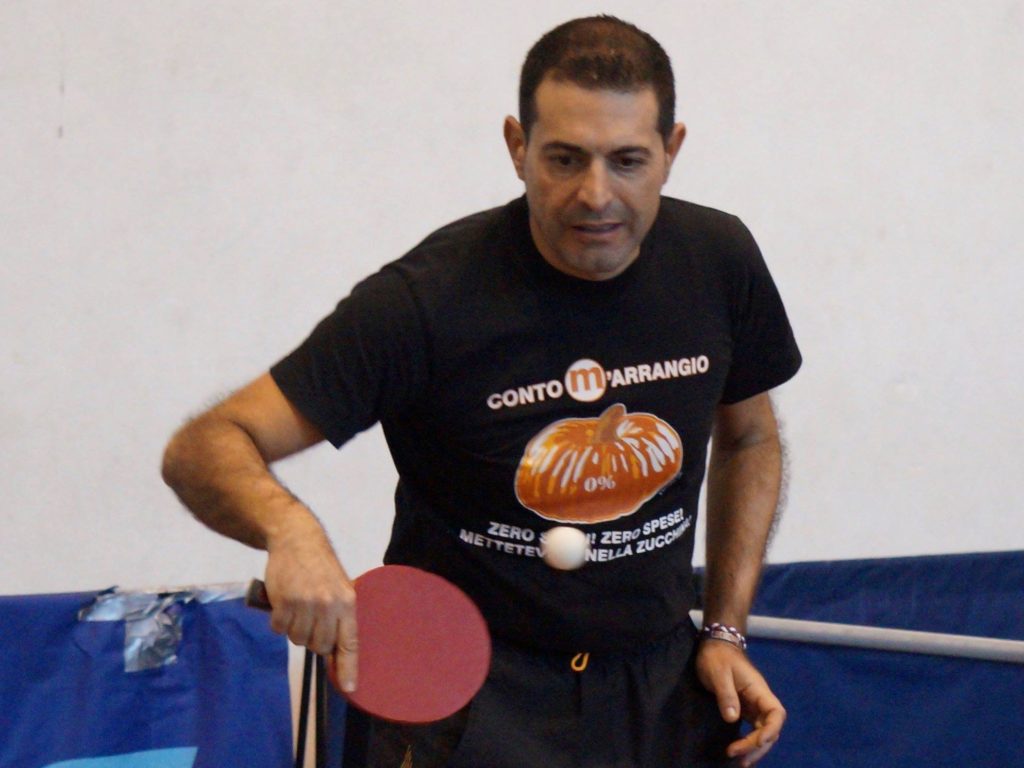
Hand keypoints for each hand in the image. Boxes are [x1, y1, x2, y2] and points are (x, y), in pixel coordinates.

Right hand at [263, 516, 358, 692]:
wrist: (296, 539)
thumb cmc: (320, 566)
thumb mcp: (339, 587)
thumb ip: (339, 616)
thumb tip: (336, 651)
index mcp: (347, 602)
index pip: (350, 643)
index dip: (349, 668)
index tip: (349, 688)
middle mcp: (328, 605)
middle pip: (319, 646)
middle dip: (313, 639)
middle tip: (310, 620)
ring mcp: (305, 604)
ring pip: (298, 639)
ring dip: (295, 629)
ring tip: (297, 607)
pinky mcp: (283, 602)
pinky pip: (279, 629)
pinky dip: (279, 621)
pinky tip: (283, 604)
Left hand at [696, 640, 785, 766]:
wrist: (714, 646)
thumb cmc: (717, 657)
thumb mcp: (718, 673)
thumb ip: (726, 695)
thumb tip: (732, 718)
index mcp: (759, 690)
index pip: (776, 714)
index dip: (771, 730)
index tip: (757, 742)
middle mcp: (760, 700)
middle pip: (770, 728)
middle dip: (757, 745)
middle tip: (739, 758)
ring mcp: (753, 705)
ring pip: (762, 731)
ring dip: (754, 748)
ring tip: (740, 762)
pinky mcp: (744, 709)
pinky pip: (752, 729)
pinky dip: (748, 742)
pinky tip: (739, 752)